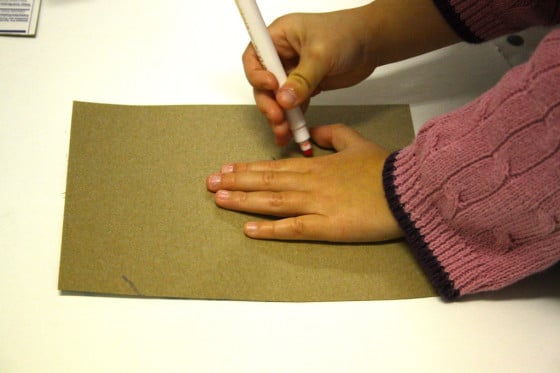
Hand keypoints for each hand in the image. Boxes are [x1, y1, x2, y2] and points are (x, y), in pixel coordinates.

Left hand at [206, 124, 402, 241]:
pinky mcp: (326, 226)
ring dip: (244, 200)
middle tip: (210, 183)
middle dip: (235, 182)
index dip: (247, 168)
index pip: (273, 165)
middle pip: (266, 181)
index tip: (226, 169)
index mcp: (315, 165)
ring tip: (219, 199)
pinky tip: (249, 230)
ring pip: (272, 201)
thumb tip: (311, 134)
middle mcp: (309, 183)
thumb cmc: (383, 169)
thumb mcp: (356, 142)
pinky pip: (293, 227)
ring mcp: (316, 204)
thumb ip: (331, 135)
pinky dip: (270, 229)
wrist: (406, 190)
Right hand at [243, 6, 379, 145]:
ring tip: (284, 131)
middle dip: (268, 103)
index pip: (254, 57)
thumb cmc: (348, 33)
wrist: (371, 42)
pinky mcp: (304, 86)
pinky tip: (293, 131)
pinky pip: (292, 105)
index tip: (271, 87)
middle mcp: (281, 54)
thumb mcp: (321, 54)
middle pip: (262, 84)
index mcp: (279, 36)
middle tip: (278, 118)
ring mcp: (292, 72)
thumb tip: (284, 100)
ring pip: (276, 98)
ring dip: (279, 116)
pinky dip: (292, 119)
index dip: (257, 75)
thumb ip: (302, 79)